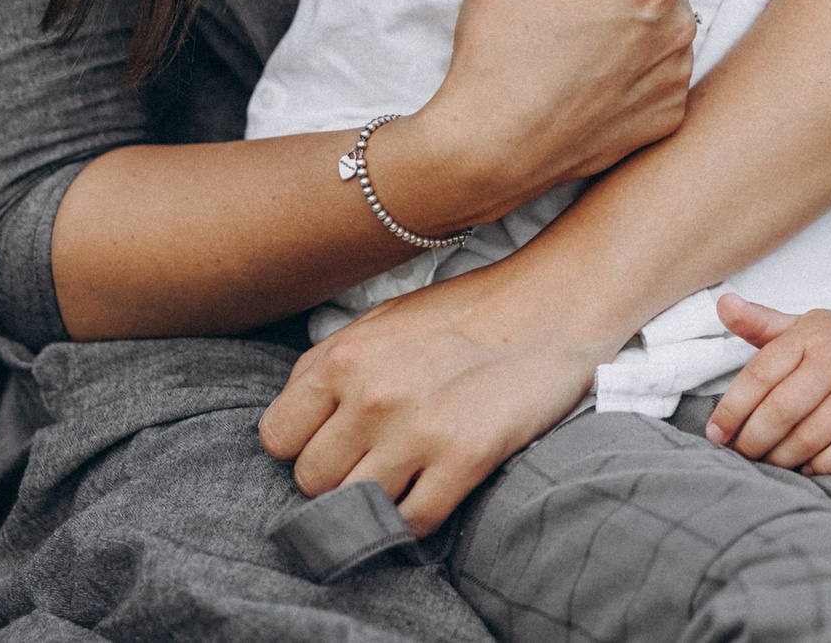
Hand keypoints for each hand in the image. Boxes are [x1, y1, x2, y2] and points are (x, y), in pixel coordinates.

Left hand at [258, 252, 607, 533]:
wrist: (552, 307)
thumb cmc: (468, 313)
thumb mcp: (384, 321)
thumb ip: (333, 368)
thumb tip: (297, 424)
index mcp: (343, 357)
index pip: (277, 438)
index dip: (303, 443)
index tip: (333, 438)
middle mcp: (372, 396)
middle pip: (311, 482)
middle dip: (338, 474)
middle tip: (374, 456)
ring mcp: (417, 432)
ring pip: (354, 509)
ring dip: (376, 499)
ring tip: (404, 474)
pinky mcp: (464, 460)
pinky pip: (413, 522)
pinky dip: (417, 517)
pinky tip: (432, 489)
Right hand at [411, 0, 694, 214]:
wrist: (486, 152)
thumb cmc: (495, 53)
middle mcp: (680, 31)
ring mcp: (676, 80)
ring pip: (662, 17)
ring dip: (623, 13)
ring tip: (566, 34)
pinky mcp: (666, 119)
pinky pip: (660, 67)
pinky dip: (629, 60)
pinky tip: (580, 73)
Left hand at [702, 294, 830, 475]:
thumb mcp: (806, 327)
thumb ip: (761, 322)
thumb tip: (722, 303)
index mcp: (810, 333)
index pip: (758, 375)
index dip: (731, 410)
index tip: (716, 435)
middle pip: (780, 410)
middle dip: (754, 441)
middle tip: (743, 456)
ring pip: (810, 436)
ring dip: (783, 458)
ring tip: (771, 464)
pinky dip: (821, 466)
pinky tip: (808, 467)